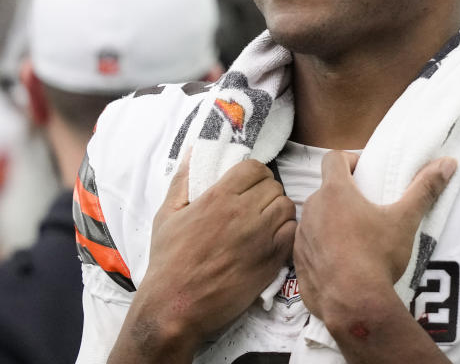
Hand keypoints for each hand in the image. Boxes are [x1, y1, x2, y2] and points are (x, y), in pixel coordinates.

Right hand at [109, 154, 295, 361]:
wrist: (176, 306)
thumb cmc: (168, 261)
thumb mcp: (167, 214)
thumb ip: (183, 180)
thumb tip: (193, 152)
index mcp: (219, 197)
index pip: (255, 168)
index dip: (254, 174)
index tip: (247, 185)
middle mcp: (243, 213)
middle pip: (274, 186)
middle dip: (266, 192)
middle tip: (255, 205)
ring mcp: (260, 237)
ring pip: (287, 207)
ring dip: (278, 211)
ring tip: (264, 221)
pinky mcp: (271, 260)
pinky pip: (292, 233)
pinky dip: (286, 232)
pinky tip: (271, 239)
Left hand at [293, 151, 455, 325]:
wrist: (354, 305)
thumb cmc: (378, 256)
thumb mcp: (404, 221)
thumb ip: (424, 189)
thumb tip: (448, 163)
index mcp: (335, 192)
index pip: (333, 159)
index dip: (348, 160)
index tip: (364, 173)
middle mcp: (312, 209)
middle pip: (326, 191)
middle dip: (344, 196)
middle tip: (367, 210)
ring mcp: (302, 236)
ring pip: (316, 219)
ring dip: (331, 222)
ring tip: (355, 240)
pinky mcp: (298, 262)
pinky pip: (309, 247)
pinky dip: (323, 249)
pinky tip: (342, 264)